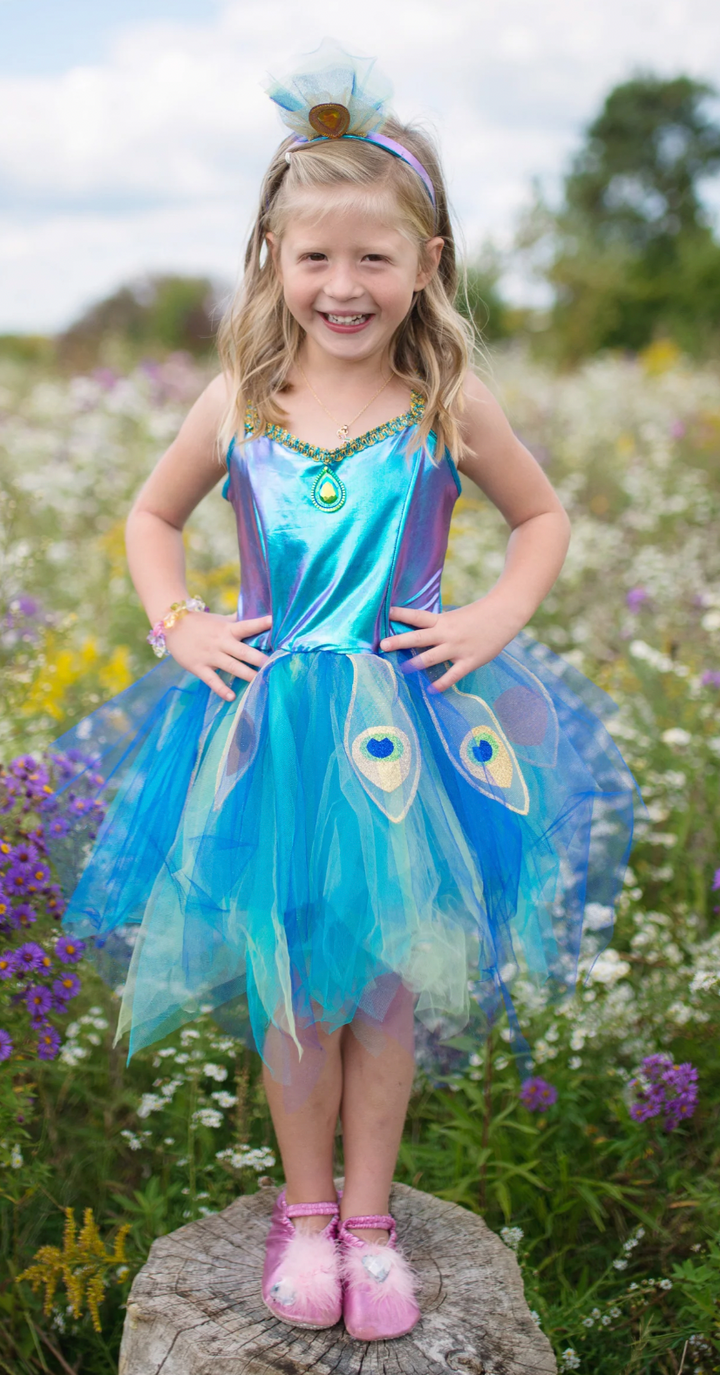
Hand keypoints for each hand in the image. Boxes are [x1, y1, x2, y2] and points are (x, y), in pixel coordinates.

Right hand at [164, 611, 271, 701]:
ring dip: (246, 674)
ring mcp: (210, 656)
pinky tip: (231, 697)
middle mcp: (221, 642)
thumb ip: (236, 619)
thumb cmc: (199, 622)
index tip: (275, 622)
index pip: (248, 625)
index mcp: (228, 629)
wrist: (171, 624)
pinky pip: (212, 680)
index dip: (262, 623)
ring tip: (261, 682)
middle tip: (273, 664)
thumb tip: (253, 613)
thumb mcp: (219, 620)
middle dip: (258, 658)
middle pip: (243, 651)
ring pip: (232, 666)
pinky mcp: (199, 667)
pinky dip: (221, 689)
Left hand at [379, 599, 519, 691]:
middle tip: (382, 645)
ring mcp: (457, 648)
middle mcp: (446, 634)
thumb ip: (439, 627)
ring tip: (402, 669)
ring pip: (431, 657)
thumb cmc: (477, 616)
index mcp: (442, 621)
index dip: (402, 614)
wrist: (504, 616)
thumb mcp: (455, 617)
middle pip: (419, 637)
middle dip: (400, 641)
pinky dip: (441, 683)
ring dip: (415, 664)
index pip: (418, 616)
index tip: (386, 613)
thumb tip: (419, 636)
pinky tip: (431, 690)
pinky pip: (452, 675)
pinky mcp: (469, 661)